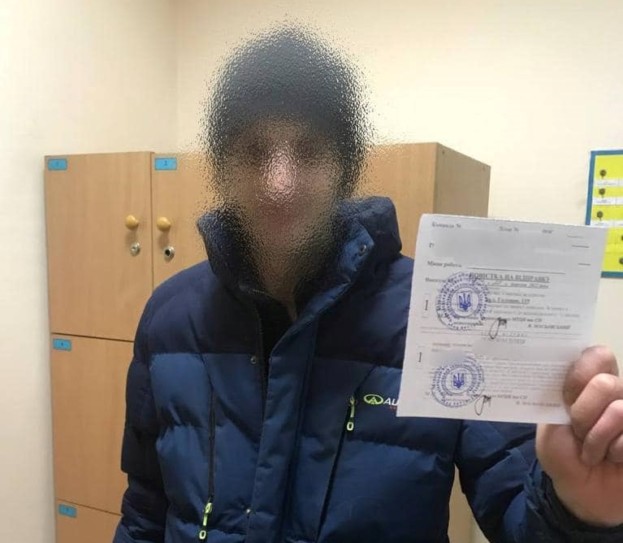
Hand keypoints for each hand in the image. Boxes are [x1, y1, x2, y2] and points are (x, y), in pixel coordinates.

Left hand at [536, 346, 622, 526]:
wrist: (581, 491)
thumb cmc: (564, 453)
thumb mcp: (551, 423)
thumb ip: (559, 396)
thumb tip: (565, 367)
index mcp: (590, 382)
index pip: (597, 355)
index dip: (581, 373)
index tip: (566, 395)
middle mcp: (618, 392)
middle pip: (606, 383)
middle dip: (583, 414)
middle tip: (577, 431)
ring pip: (619, 410)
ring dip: (597, 438)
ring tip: (593, 451)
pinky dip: (615, 452)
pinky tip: (613, 459)